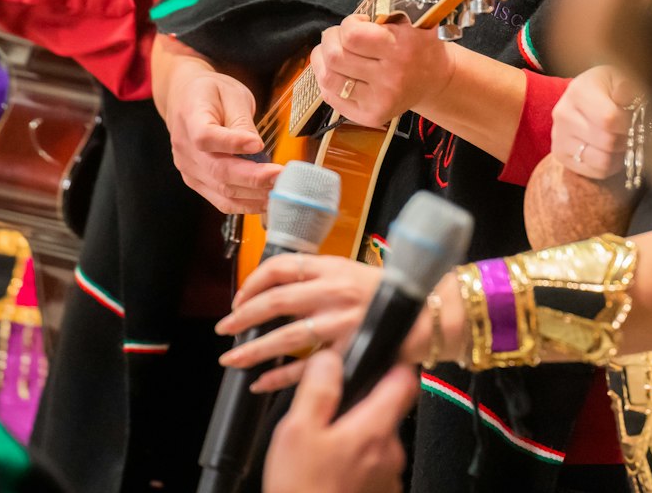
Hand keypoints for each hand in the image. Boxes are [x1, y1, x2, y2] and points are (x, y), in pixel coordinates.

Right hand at [154, 35, 280, 212]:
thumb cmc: (211, 93)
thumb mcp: (230, 94)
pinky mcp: (197, 182)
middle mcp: (184, 147)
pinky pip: (220, 200)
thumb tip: (256, 147)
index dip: (231, 143)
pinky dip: (245, 204)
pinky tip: (266, 201)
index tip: (258, 143)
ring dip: (253, 195)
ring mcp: (188, 168)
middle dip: (253, 178)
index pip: (205, 136)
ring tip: (280, 190)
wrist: (184, 100)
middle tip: (281, 175)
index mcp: (189, 117)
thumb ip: (241, 121)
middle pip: (217, 170)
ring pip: (221, 191)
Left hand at [217, 254, 393, 392]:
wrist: (427, 314)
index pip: (282, 267)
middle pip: (276, 302)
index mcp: (332, 268)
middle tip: (225, 328)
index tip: (239, 297)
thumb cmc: (387, 293)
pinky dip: (280, 377)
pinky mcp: (348, 352)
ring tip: (231, 359)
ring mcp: (341, 324)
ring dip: (253, 350)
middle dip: (243, 316)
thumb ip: (319, 278)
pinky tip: (261, 384)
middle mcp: (334, 293)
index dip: (253, 281)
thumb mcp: (352, 272)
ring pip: (286, 337)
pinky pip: (308, 368)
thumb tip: (276, 287)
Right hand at [262, 351, 413, 492]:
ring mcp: (389, 476)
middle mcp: (392, 452)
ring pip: (378, 440)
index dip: (392, 363)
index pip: (405, 379)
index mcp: (376, 428)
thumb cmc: (303, 491)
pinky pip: (373, 467)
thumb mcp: (297, 431)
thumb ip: (318, 388)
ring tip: (323, 449)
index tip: (376, 360)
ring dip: (356, 438)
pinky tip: (330, 471)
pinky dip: (356, 463)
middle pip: (388, 410)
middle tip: (328, 415)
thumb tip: (330, 357)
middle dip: (361, 407)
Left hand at [310, 14, 456, 128]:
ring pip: (327, 78)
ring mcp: (379, 102)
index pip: (352, 36)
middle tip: (341, 36)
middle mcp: (391, 79)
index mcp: (401, 50)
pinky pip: (330, 96)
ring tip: (334, 52)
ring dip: (323, 60)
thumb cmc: (417, 45)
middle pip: (334, 57)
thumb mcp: (410, 22)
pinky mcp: (370, 116)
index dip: (348, 24)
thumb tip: (350, 21)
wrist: (434, 79)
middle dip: (331, 39)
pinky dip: (328, 79)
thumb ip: (383, 15)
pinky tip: (339, 71)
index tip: (359, 23)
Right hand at [551, 65, 639, 180]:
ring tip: (622, 141)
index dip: (629, 124)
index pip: (609, 119)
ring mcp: (559, 137)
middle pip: (607, 142)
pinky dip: (610, 165)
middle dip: (627, 140)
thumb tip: (626, 93)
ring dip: (619, 155)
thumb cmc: (607, 86)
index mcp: (579, 92)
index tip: (636, 120)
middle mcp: (563, 114)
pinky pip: (595, 172)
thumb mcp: (620, 78)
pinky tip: (611, 151)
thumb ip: (627, 86)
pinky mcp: (560, 155)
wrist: (585, 95)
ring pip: (602, 161)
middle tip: (632, 133)